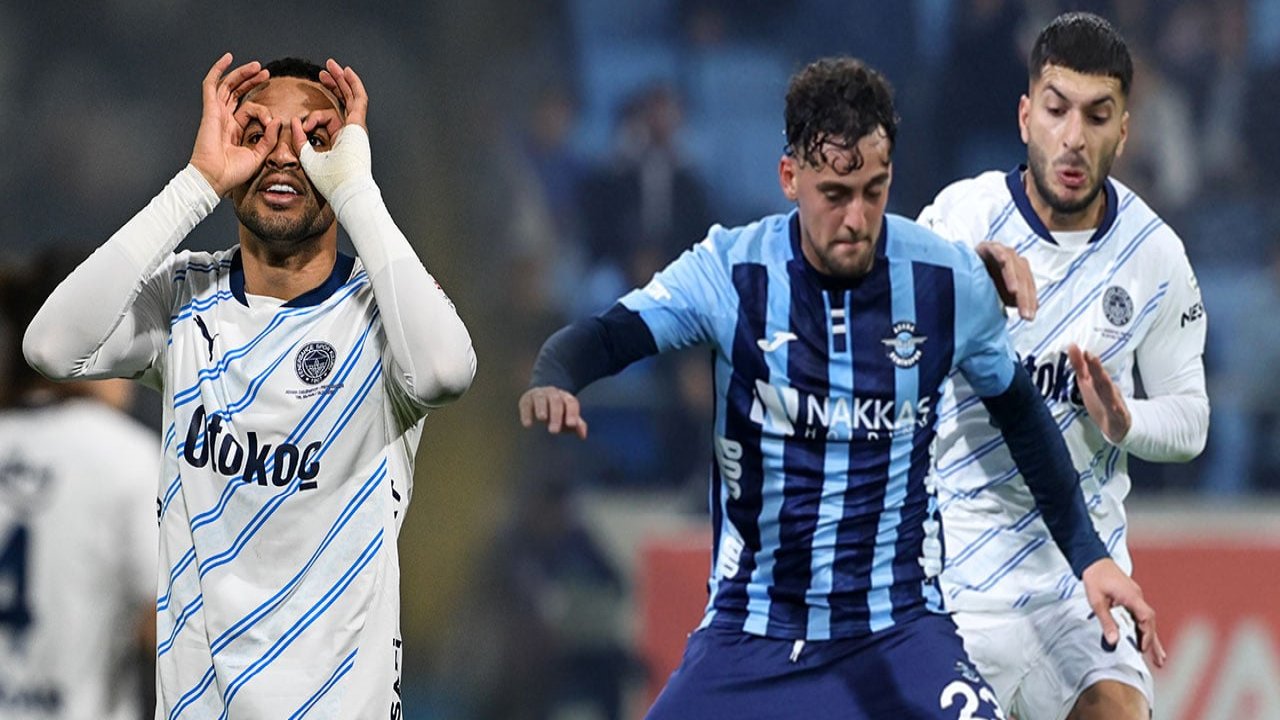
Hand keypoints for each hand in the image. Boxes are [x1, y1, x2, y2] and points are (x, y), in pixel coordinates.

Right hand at [190, 53, 277, 196]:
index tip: (273, 121)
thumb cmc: (233, 171)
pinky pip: (211, 85)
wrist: (215, 178)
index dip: (264, 111)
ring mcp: (216, 112)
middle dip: (251, 81)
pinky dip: (218, 70)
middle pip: (237, 92)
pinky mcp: (210, 110)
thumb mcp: (258, 154)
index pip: (249, 109)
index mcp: (234, 129)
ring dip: (242, 73)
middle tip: (266, 73)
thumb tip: (277, 120)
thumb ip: (268, 138)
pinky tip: (227, 58)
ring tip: (257, 66)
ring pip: (228, 85)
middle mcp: (224, 118)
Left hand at [295, 59, 371, 200]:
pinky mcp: (360, 125)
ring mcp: (358, 128)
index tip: (302, 124)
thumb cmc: (331, 181)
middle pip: (344, 102)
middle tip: (322, 73)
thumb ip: (300, 141)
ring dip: (341, 80)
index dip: (313, 116)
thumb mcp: (308, 159)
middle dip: (333, 86)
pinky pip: (359, 99)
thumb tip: (293, 122)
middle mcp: (352, 133)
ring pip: (351, 97)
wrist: (347, 189)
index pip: (329, 119)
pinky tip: (345, 72)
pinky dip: (352, 84)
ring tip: (331, 65)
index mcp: (342, 141)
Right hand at [518, 386, 588, 439]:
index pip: (571, 403)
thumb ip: (576, 424)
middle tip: (554, 431)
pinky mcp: (527, 399)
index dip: (572, 413)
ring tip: (542, 419)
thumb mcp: (567, 418)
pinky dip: (526, 413)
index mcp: (566, 398)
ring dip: (542, 409)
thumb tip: (583, 435)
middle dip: (556, 415)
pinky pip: (526, 404)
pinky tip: (528, 424)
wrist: (538, 399)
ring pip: (541, 399)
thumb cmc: (557, 412)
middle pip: (556, 402)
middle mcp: (553, 393)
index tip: (571, 425)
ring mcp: (540, 394)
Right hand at [976, 241, 1036, 320]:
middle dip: (1024, 297)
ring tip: (1014, 292)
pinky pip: (998, 251)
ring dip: (1013, 278)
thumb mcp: (1002, 294)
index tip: (1029, 317)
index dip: (1030, 302)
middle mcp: (1015, 262)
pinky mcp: (991, 247)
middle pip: (1023, 278)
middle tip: (1023, 312)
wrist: (966, 266)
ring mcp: (1004, 253)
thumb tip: (1036, 306)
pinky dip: (1001, 255)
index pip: (1029, 286)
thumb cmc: (986, 280)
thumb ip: (1018, 299)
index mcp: (1021, 272)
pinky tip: (1002, 261)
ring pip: (1013, 266)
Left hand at [1068, 344, 1130, 442]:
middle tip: (1089, 355)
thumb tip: (1072, 347)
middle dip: (1096, 367)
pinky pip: (1119, 413)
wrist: (1117, 424)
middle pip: (1100, 378)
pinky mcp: (1120, 417)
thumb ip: (1080, 367)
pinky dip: (1117, 409)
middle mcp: (1107, 390)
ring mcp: (1115, 403)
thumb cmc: (1101, 400)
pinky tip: (1115, 406)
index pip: (1089, 369)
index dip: (1081, 359)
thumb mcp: (1088, 383)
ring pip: (1110, 393)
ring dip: (1107, 384)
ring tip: (1102, 375)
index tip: (1074, 347)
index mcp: (1098, 383)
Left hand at [1081, 558, 1166, 668]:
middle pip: (1150, 622)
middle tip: (1160, 661)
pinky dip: (1142, 628)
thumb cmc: (1095, 578)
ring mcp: (1135, 597)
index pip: (1146, 618)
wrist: (1093, 560)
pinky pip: (1140, 615)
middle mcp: (1137, 597)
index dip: (1147, 635)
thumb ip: (1106, 622)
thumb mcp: (1097, 602)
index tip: (1143, 649)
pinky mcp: (1131, 597)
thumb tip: (1113, 641)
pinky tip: (1142, 638)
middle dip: (1154, 642)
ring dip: (1150, 637)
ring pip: (1147, 620)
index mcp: (1132, 597)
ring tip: (1157, 656)